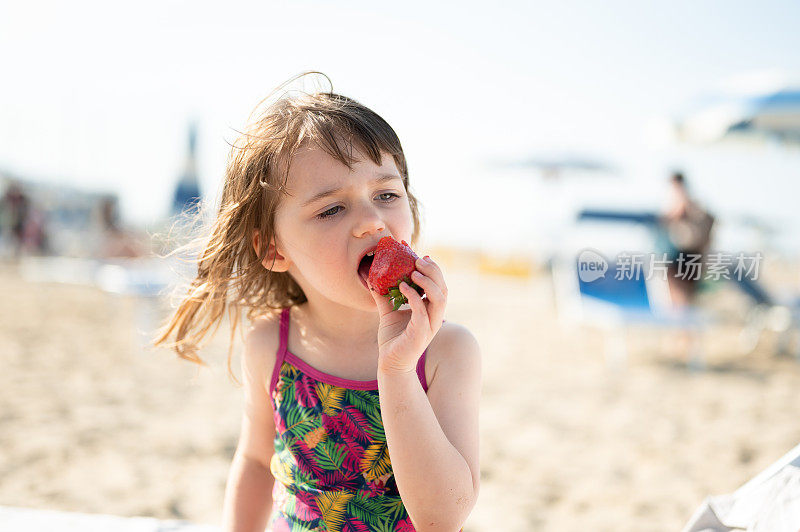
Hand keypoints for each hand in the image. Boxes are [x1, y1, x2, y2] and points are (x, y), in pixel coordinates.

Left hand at [369, 255, 447, 374]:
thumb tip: (373, 279)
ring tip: (413, 270)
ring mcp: (430, 325)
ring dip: (428, 282)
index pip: (438, 285)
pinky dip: (414, 296)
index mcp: (430, 310)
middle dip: (434, 271)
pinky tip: (402, 286)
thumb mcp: (388, 313)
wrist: (390, 363)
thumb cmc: (393, 339)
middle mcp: (434, 317)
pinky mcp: (421, 334)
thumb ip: (385, 297)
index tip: (420, 255)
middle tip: (419, 259)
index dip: (433, 270)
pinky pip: (422, 311)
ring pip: (440, 299)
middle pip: (443, 289)